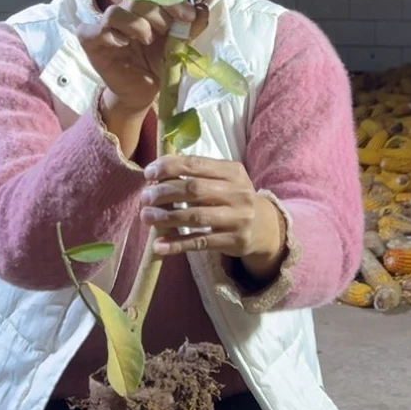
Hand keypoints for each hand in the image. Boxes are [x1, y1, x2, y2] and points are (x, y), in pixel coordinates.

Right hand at [78, 1, 207, 115]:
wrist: (142, 92)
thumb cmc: (157, 65)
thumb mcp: (178, 46)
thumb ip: (190, 28)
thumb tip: (202, 10)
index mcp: (145, 9)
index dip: (172, 1)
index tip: (189, 16)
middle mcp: (124, 12)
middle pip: (136, 0)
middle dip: (157, 14)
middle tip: (167, 31)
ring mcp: (105, 25)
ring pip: (115, 12)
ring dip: (136, 24)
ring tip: (146, 39)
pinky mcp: (90, 40)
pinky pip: (97, 29)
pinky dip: (112, 35)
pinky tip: (123, 45)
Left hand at [140, 155, 287, 280]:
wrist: (265, 227)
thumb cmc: (233, 198)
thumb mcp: (224, 179)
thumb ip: (197, 173)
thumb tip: (156, 174)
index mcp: (232, 171)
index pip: (196, 164)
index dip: (169, 167)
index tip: (148, 174)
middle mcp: (238, 193)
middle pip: (194, 190)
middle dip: (164, 192)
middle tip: (145, 198)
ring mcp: (238, 218)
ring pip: (196, 217)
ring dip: (166, 217)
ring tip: (146, 217)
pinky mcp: (234, 241)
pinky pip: (200, 242)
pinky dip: (177, 244)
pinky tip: (158, 245)